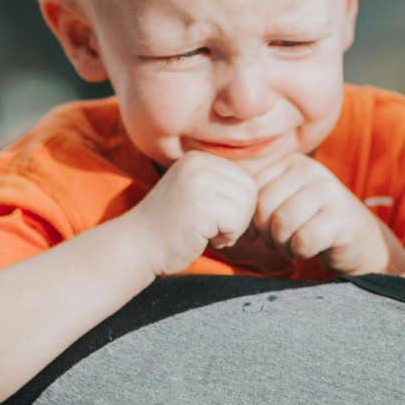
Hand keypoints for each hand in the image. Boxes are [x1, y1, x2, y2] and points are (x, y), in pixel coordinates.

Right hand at [126, 151, 257, 275]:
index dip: (236, 205)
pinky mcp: (200, 204)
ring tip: (206, 231)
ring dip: (233, 228)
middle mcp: (198, 164)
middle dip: (238, 216)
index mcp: (199, 158)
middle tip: (211, 227)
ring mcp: (198, 182)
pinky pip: (237, 221)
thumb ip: (222, 186)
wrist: (136, 246)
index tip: (211, 217)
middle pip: (250, 190)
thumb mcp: (196, 194)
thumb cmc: (171, 227)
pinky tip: (203, 238)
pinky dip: (226, 237)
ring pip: (246, 206)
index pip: (245, 178)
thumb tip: (268, 189)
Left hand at [251, 154, 394, 276]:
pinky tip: (311, 249)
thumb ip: (256, 199)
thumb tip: (223, 211)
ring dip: (283, 244)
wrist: (358, 240)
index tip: (268, 228)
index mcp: (291, 162)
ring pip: (282, 223)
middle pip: (264, 208)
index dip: (253, 218)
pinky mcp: (342, 217)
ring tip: (295, 244)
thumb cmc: (310, 223)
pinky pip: (303, 240)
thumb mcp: (283, 202)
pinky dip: (301, 252)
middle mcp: (311, 171)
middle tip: (282, 240)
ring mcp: (329, 191)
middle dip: (267, 233)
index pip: (251, 191)